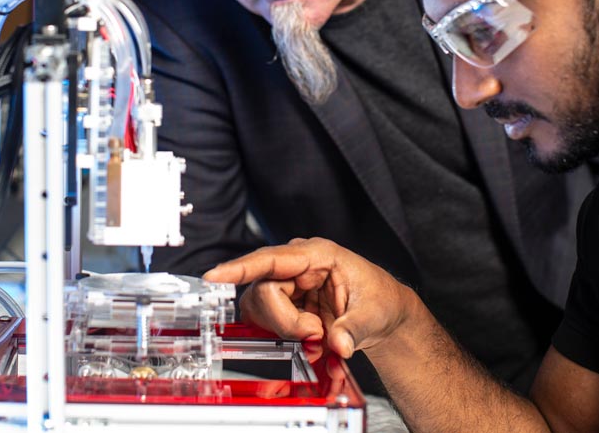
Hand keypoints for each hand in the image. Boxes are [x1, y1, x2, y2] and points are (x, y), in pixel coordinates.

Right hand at [203, 237, 416, 359]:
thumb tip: (339, 344)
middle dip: (285, 322)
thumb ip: (354, 330)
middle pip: (264, 292)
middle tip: (315, 336)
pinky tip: (311, 343)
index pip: (271, 259)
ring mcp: (288, 285)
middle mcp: (297, 266)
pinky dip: (287, 339)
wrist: (383, 313)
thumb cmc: (380, 300)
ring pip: (261, 309)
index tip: (215, 276)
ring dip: (286, 332)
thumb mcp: (373, 315)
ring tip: (318, 339)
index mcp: (318, 255)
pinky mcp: (285, 304)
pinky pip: (268, 322)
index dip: (240, 268)